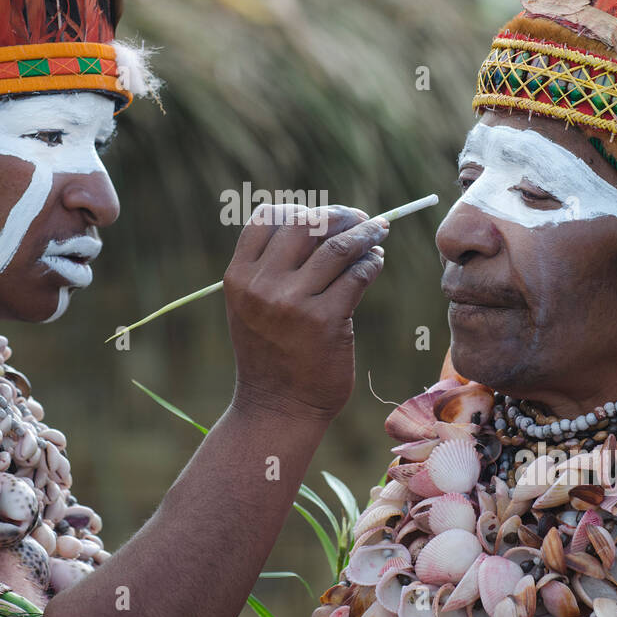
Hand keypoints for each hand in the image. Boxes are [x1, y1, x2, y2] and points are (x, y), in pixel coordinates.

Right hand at [223, 204, 387, 419]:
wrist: (277, 407)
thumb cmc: (270, 352)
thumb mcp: (253, 306)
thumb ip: (273, 267)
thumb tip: (325, 221)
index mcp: (238, 277)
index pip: (267, 218)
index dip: (299, 209)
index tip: (323, 215)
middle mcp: (262, 286)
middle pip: (305, 223)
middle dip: (338, 214)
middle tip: (359, 218)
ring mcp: (293, 303)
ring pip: (338, 247)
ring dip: (364, 233)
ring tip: (377, 233)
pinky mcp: (327, 321)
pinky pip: (357, 275)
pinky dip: (372, 262)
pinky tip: (375, 262)